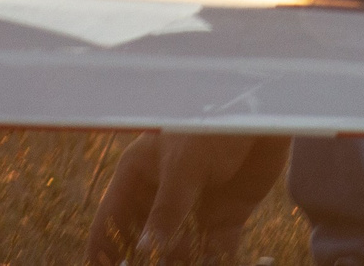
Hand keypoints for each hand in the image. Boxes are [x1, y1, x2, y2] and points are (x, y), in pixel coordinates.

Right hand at [86, 132, 288, 264]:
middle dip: (145, 261)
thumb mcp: (183, 165)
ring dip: (180, 263)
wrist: (260, 113)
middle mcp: (162, 196)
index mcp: (138, 176)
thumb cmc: (211, 124)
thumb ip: (166, 210)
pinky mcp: (226, 217)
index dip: (102, 251)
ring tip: (186, 262)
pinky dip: (213, 263)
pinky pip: (215, 251)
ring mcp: (193, 208)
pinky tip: (211, 265)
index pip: (110, 220)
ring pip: (179, 252)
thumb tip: (146, 250)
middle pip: (143, 242)